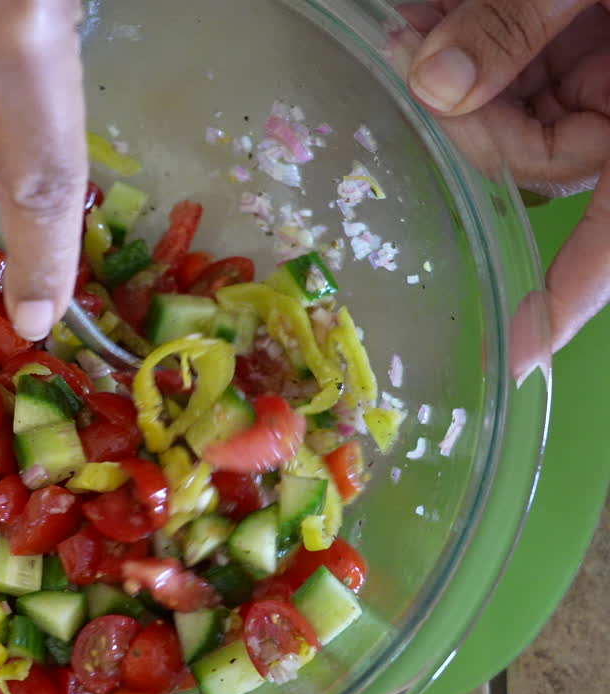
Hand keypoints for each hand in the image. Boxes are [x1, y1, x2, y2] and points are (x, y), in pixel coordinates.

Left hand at [399, 0, 609, 380]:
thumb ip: (520, 20)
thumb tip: (434, 87)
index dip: (569, 300)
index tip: (517, 353)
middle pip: (546, 156)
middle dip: (468, 116)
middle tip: (409, 50)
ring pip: (529, 107)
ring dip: (463, 67)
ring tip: (414, 18)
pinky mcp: (604, 40)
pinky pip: (538, 63)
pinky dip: (489, 36)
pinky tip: (434, 12)